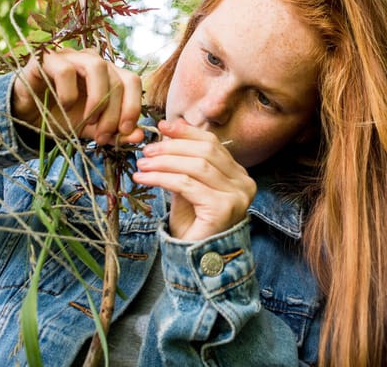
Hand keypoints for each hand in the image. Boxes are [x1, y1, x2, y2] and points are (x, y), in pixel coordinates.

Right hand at [12, 48, 143, 144]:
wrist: (26, 117)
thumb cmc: (62, 118)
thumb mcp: (93, 130)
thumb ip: (116, 133)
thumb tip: (140, 135)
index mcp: (108, 74)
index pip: (132, 81)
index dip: (133, 106)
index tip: (127, 132)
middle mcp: (92, 60)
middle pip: (117, 78)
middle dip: (114, 113)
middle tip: (102, 136)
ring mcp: (70, 56)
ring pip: (97, 66)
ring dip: (97, 100)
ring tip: (87, 122)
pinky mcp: (46, 59)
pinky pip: (65, 69)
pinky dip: (69, 93)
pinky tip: (65, 107)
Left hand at [132, 119, 256, 240]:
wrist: (196, 259)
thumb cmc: (193, 223)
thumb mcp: (188, 186)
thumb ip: (184, 162)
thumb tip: (168, 131)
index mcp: (238, 174)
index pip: (213, 143)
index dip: (186, 132)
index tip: (162, 127)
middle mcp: (244, 183)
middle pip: (205, 151)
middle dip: (172, 147)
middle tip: (146, 151)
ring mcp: (236, 196)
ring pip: (196, 166)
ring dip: (164, 162)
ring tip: (142, 165)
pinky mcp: (223, 208)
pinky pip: (187, 185)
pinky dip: (162, 178)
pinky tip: (145, 179)